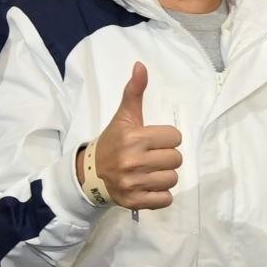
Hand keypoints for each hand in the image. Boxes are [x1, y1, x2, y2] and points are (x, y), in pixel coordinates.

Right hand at [83, 62, 183, 209]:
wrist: (90, 173)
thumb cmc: (112, 142)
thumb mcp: (123, 116)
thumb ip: (134, 91)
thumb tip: (141, 65)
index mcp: (134, 138)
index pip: (174, 138)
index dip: (167, 138)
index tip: (154, 141)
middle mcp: (134, 161)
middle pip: (176, 159)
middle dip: (167, 157)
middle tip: (152, 157)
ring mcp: (134, 183)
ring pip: (172, 179)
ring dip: (165, 176)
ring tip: (151, 171)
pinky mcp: (135, 201)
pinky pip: (165, 199)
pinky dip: (161, 195)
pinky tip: (149, 186)